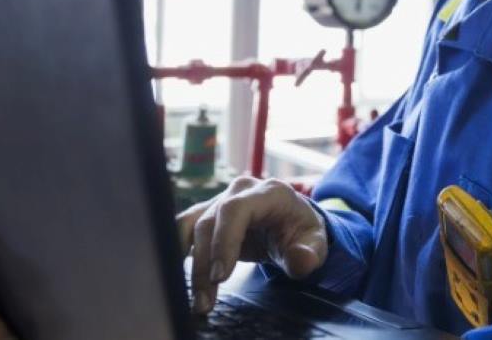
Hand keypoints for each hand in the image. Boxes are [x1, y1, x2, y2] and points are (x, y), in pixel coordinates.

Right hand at [177, 176, 328, 314]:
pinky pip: (184, 227)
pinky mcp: (207, 212)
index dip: (224, 241)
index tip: (220, 275)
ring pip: (192, 226)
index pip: (236, 210)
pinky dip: (176, 250)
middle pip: (210, 223)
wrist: (292, 222)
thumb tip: (301, 260)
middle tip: (205, 300)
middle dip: (204, 265)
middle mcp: (241, 190)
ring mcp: (221, 199)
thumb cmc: (301, 231)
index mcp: (269, 192)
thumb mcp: (315, 242)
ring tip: (195, 296)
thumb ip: (310, 253)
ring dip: (187, 262)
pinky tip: (177, 274)